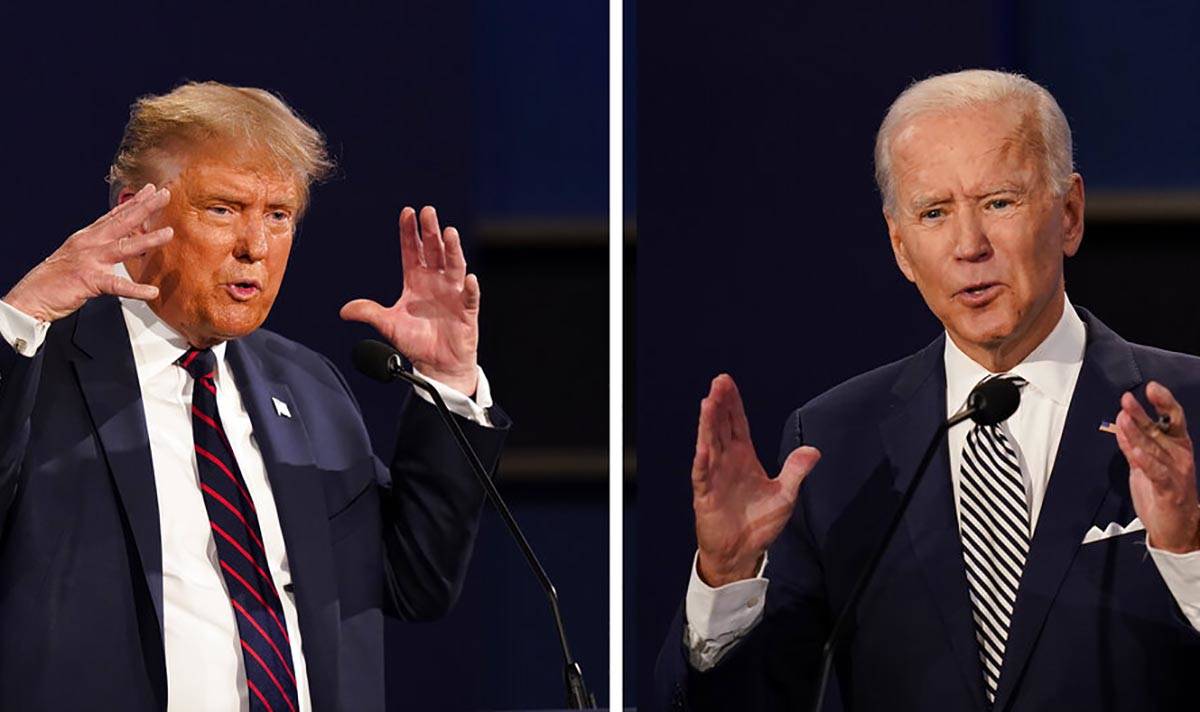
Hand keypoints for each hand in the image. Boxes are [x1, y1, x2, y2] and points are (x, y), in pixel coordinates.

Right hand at [3, 184, 172, 322]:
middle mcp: (89, 243)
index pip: (115, 215)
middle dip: (145, 207)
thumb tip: (119, 239)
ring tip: (168, 233)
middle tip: (165, 194)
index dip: (134, 202)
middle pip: (122, 222)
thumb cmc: (57, 277)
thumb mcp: (79, 254)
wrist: (33, 295)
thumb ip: (99, 245)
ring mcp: (89, 260)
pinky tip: (151, 291)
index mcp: (88, 237)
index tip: (150, 189)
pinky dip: (135, 289)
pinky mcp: (88, 280)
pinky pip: (116, 285)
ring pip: (123, 247)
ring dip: (147, 240)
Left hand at [340, 206, 479, 394]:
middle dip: (431, 231)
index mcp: (416, 280)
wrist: (437, 365)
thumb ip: (369, 313)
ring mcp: (453, 294)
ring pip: (454, 266)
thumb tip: (344, 310)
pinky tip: (468, 279)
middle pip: (434, 251)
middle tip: (428, 211)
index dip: (409, 232)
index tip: (407, 212)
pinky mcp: (466, 311)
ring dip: (452, 250)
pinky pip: (470, 297)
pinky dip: (470, 288)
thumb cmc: (416, 342)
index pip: (413, 250)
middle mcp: (436, 282)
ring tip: (449, 233)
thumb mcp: (388, 325)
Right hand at [692, 374, 821, 586]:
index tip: (727, 382)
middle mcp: (727, 462)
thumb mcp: (784, 495)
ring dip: (708, 424)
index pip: (737, 424)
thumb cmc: (759, 523)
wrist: (742, 553)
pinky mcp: (706, 497)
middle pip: (721, 427)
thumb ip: (796, 470)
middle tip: (718, 382)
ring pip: (710, 445)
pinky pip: (704, 476)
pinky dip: (703, 462)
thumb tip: (814, 450)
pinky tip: (703, 447)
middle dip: (720, 405)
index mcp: (743, 458)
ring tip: (708, 403)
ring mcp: (715, 477)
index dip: (733, 404)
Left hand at [1113, 381, 1199, 553]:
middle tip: (1127, 399)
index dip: (1163, 402)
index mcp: (1176, 447)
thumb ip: (1133, 444)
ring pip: (1154, 448)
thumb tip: (1122, 421)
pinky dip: (1145, 461)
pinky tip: (1135, 450)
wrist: (1177, 528)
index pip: (1172, 419)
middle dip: (1144, 412)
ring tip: (1123, 418)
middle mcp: (1179, 456)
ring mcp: (1175, 472)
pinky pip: (1156, 472)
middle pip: (1161, 429)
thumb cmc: (1162, 494)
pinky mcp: (1168, 490)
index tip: (1151, 387)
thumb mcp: (1144, 464)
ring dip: (1137, 433)